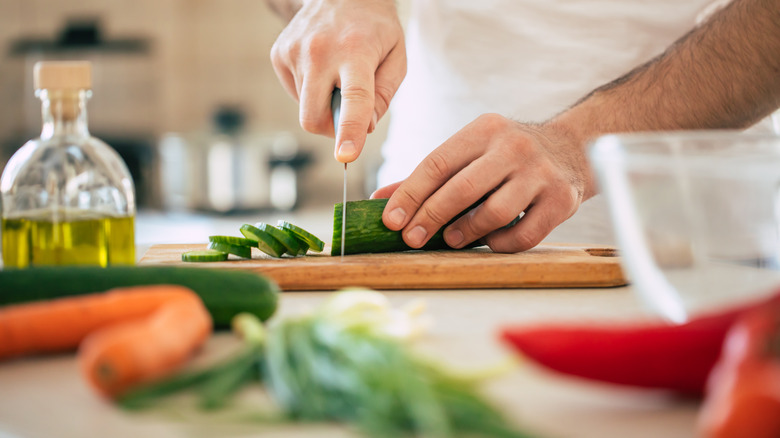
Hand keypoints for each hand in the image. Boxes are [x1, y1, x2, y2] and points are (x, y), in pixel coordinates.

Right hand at [270, 0, 405, 162]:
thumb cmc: (375, 29)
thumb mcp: (396, 57)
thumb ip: (384, 96)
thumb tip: (365, 128)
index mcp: (355, 51)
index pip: (353, 99)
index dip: (349, 131)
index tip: (346, 156)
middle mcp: (319, 51)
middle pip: (314, 116)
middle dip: (331, 130)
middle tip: (348, 116)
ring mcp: (294, 51)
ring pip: (305, 107)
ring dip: (323, 103)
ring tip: (337, 74)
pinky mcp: (279, 54)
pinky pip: (294, 93)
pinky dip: (311, 91)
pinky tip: (322, 68)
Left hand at [373, 114, 594, 252]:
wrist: (571, 149)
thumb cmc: (506, 157)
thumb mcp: (470, 153)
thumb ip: (428, 177)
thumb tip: (379, 202)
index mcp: (484, 130)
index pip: (437, 163)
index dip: (410, 195)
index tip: (390, 220)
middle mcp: (514, 147)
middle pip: (462, 189)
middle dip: (430, 217)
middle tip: (412, 238)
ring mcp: (541, 173)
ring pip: (494, 213)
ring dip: (466, 232)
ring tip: (452, 239)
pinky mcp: (561, 200)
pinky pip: (524, 235)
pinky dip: (500, 244)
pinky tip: (489, 241)